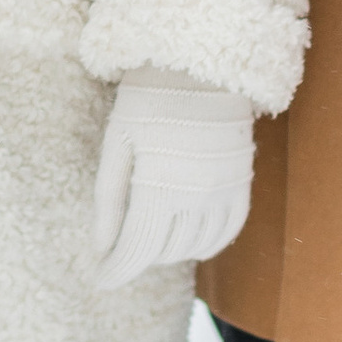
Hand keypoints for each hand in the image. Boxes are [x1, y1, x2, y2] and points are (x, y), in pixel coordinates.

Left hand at [90, 69, 254, 288]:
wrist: (202, 62)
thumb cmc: (148, 98)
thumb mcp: (117, 143)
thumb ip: (109, 199)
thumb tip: (102, 248)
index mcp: (158, 187)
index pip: (135, 251)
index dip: (115, 271)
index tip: (100, 279)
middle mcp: (195, 197)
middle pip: (163, 252)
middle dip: (138, 255)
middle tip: (121, 246)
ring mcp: (223, 191)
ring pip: (195, 246)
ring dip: (170, 251)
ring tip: (152, 236)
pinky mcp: (241, 182)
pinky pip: (228, 231)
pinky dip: (208, 243)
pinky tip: (191, 239)